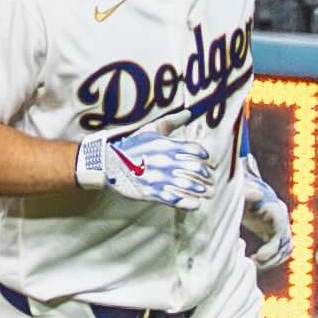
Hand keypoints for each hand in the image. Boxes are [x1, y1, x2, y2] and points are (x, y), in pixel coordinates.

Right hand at [76, 127, 215, 208]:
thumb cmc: (131, 145)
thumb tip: (188, 113)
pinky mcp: (151, 192)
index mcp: (166, 145)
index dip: (204, 156)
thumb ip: (172, 121)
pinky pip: (174, 199)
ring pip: (187, 184)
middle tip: (208, 178)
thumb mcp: (151, 129)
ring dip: (199, 188)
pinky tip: (196, 204)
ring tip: (203, 190)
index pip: (195, 150)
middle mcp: (165, 161)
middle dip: (205, 174)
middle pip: (195, 168)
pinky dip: (188, 203)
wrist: (108, 163)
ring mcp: (158, 177)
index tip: (206, 160)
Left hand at [240, 165, 291, 270]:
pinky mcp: (275, 233)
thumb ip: (248, 193)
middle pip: (286, 243)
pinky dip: (273, 259)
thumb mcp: (241, 193)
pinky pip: (281, 251)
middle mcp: (282, 218)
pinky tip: (258, 262)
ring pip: (286, 249)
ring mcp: (281, 227)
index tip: (258, 256)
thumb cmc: (240, 193)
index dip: (272, 247)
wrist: (242, 195)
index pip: (281, 232)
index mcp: (276, 209)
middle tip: (254, 262)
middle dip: (272, 257)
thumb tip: (259, 194)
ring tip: (255, 264)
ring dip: (273, 260)